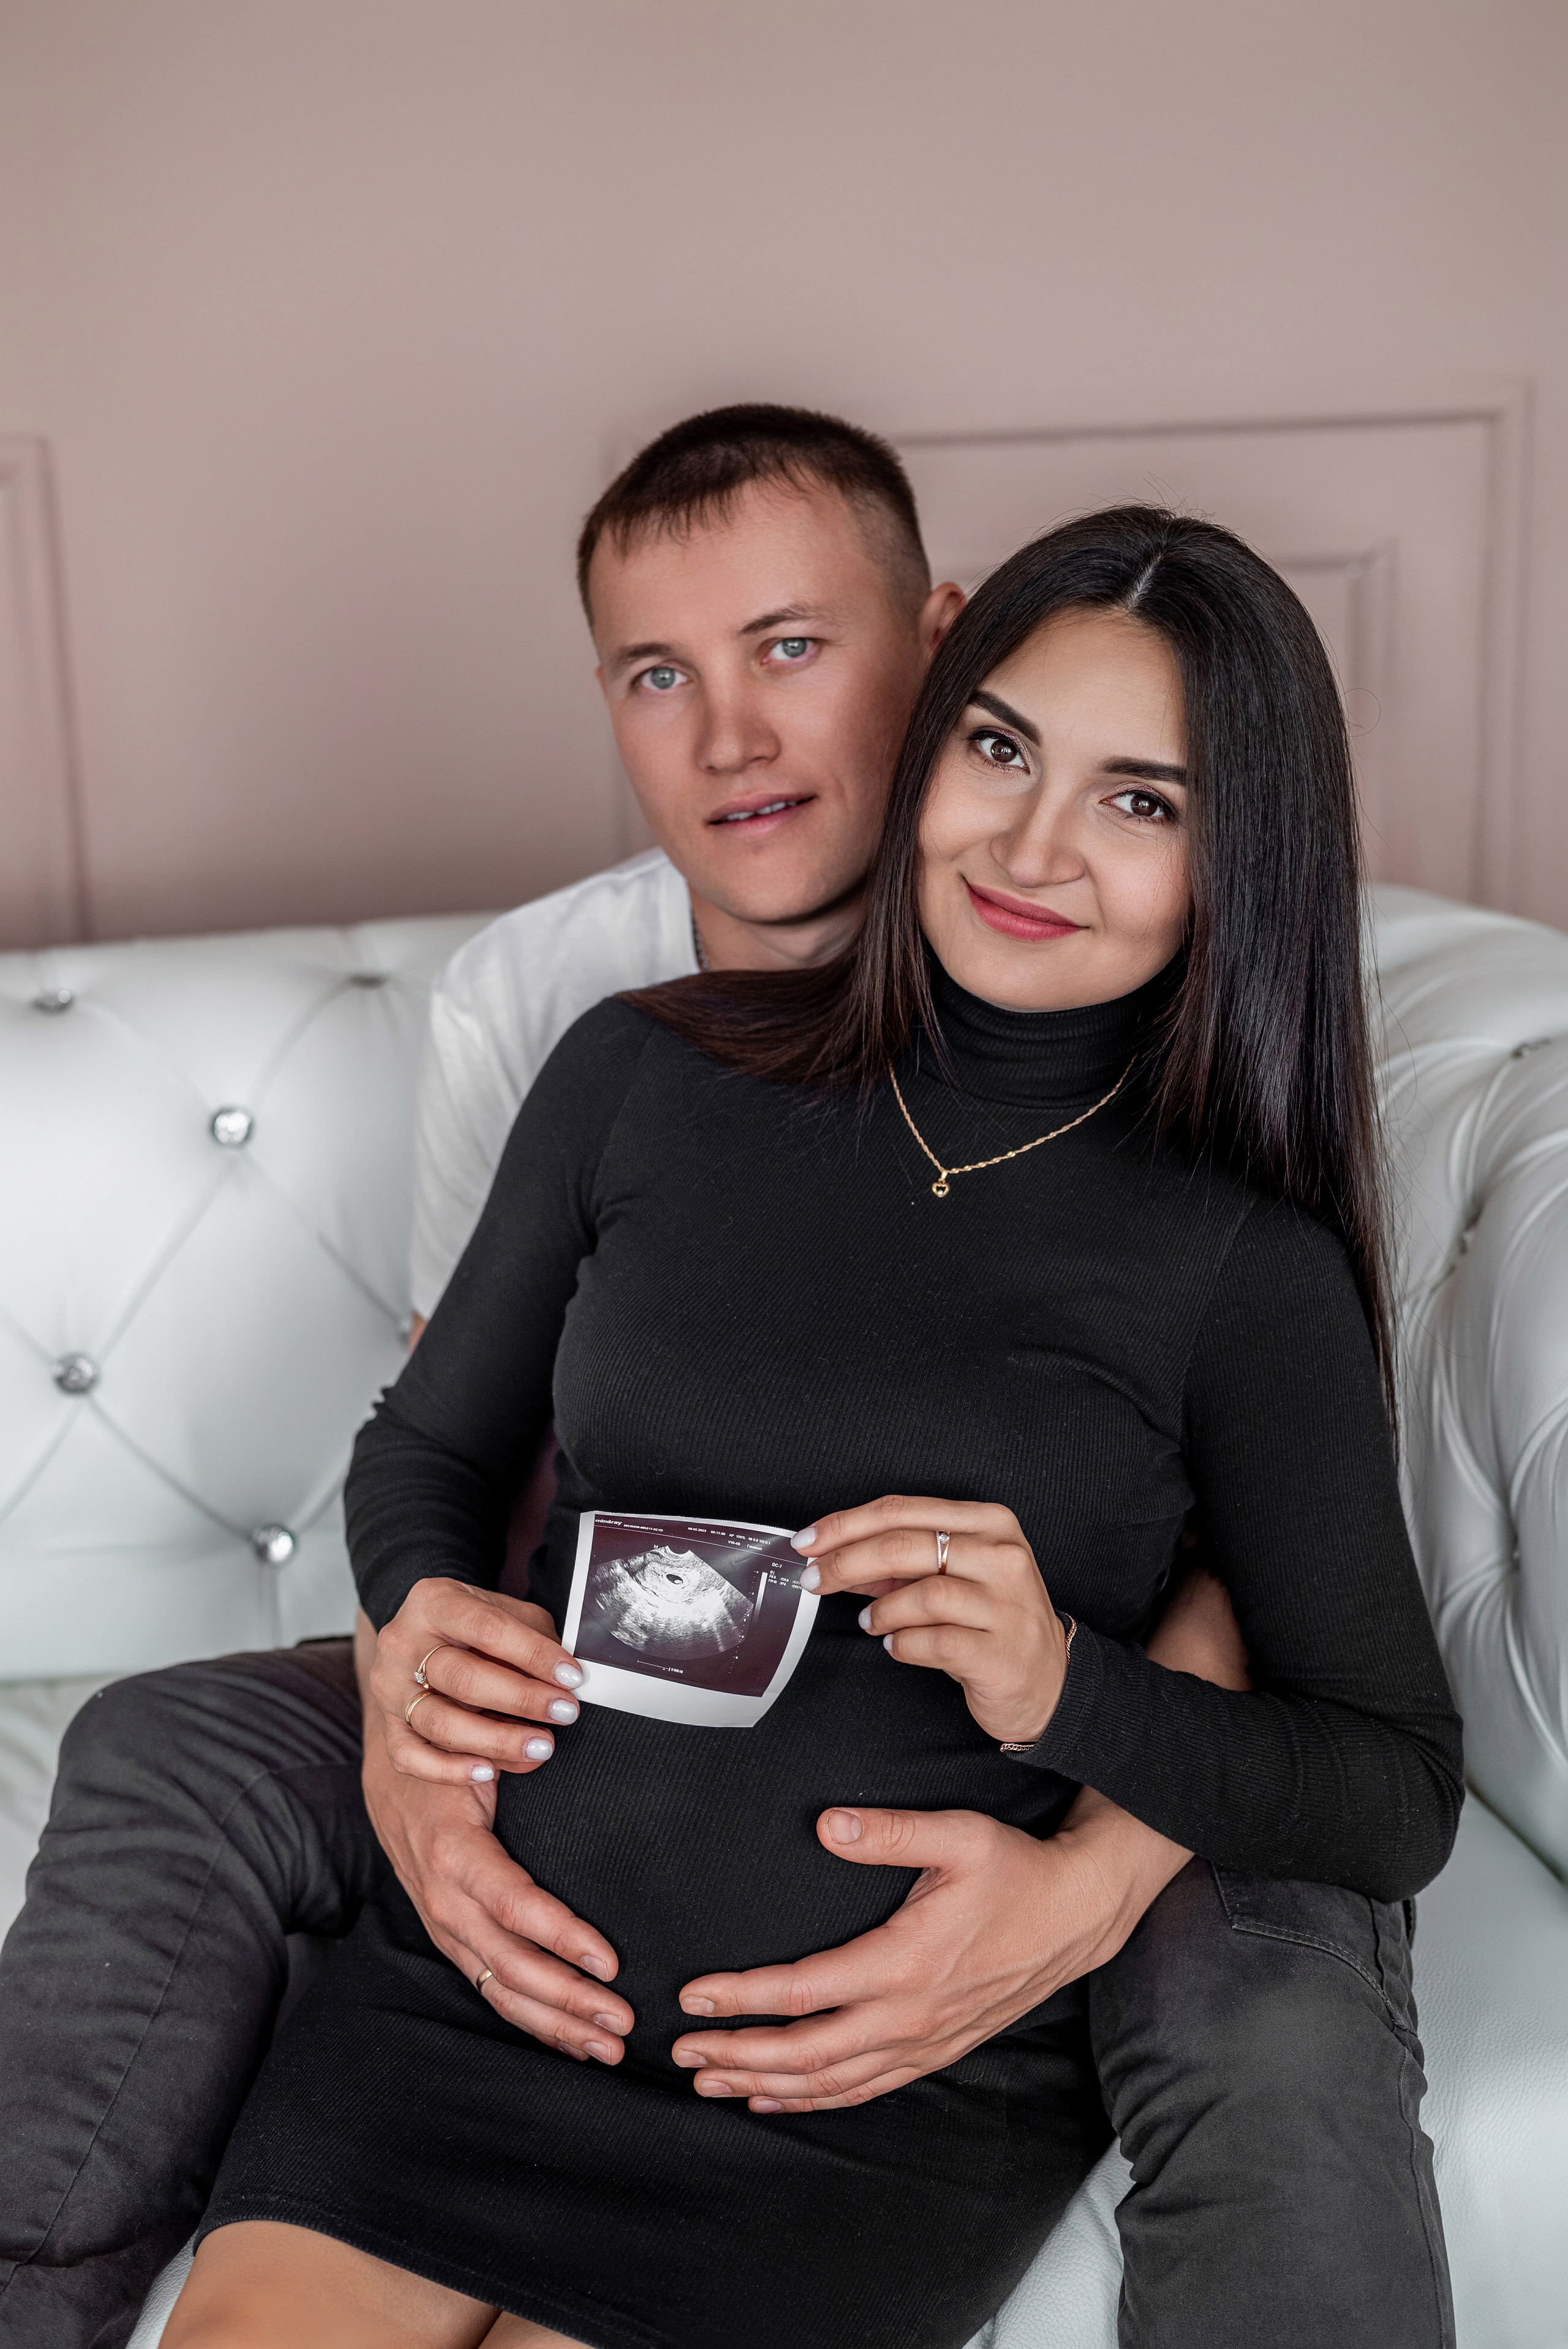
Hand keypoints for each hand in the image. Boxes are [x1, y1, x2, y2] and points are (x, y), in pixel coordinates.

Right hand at [360, 1705, 632, 2065]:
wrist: (390, 1762)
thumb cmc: (446, 1751)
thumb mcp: (476, 1748)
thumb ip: (513, 1756)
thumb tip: (555, 1746)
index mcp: (453, 1852)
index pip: (515, 1905)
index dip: (563, 1937)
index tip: (610, 1962)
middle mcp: (443, 1898)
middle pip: (511, 1964)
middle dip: (569, 2000)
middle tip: (622, 2024)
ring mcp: (443, 1923)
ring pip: (498, 1988)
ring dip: (553, 2022)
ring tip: (604, 2046)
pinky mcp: (448, 1934)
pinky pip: (488, 1984)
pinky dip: (528, 2014)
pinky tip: (564, 2037)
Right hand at [367, 1577, 585, 1785]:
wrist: (427, 1633)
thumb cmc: (477, 1626)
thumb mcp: (508, 1614)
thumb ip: (536, 1639)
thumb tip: (566, 1681)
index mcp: (434, 1601)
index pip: (488, 1628)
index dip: (534, 1655)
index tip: (571, 1677)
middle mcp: (403, 1642)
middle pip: (462, 1678)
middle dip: (521, 1699)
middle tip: (564, 1712)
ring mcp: (390, 1685)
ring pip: (439, 1722)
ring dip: (497, 1741)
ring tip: (540, 1747)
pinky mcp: (387, 1724)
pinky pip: (410, 1757)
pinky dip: (449, 1770)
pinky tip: (488, 1771)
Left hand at [671, 1795, 1186, 2110]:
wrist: (1079, 1915)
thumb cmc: (1017, 1871)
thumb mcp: (959, 1835)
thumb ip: (890, 1832)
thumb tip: (827, 1826)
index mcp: (904, 1963)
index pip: (802, 1992)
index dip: (741, 1998)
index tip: (693, 1998)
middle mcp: (909, 2016)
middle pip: (805, 2053)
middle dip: (737, 2056)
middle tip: (682, 2055)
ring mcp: (925, 2042)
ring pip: (831, 2081)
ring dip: (767, 2086)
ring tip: (712, 2084)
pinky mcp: (937, 2050)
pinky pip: (866, 2087)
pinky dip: (816, 2099)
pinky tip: (779, 2099)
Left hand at [794, 1494, 1067, 1744]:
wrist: (1052, 1684)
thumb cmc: (995, 1622)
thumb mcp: (955, 1577)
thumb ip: (902, 1563)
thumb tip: (837, 1555)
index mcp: (990, 1523)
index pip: (903, 1510)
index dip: (846, 1524)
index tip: (809, 1541)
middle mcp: (1004, 1556)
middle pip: (906, 1545)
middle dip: (847, 1562)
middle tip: (814, 1580)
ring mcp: (1008, 1605)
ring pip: (922, 1593)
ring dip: (881, 1610)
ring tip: (869, 1622)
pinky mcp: (1002, 1652)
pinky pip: (935, 1642)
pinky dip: (903, 1644)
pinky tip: (896, 1647)